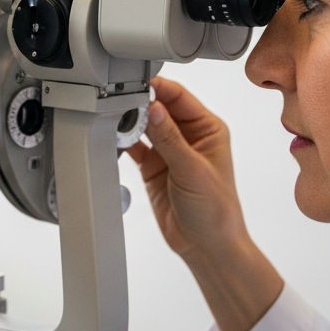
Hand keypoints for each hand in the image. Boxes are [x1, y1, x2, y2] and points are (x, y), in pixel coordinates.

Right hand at [125, 77, 283, 330]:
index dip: (158, 88)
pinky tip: (113, 137)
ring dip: (130, 122)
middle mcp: (189, 136)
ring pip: (145, 126)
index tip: (135, 84)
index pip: (179, 97)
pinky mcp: (153, 167)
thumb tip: (154, 108)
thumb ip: (169, 138)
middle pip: (159, 108)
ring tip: (113, 119)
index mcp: (208, 129)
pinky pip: (134, 146)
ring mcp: (169, 152)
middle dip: (140, 103)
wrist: (207, 246)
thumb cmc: (216, 211)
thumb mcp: (192, 170)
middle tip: (118, 102)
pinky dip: (123, 141)